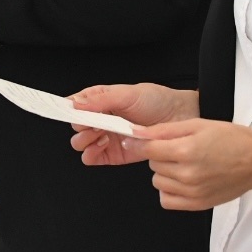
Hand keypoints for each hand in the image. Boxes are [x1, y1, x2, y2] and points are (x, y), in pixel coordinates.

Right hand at [69, 83, 199, 164]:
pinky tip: (99, 148)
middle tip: (92, 126)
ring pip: (83, 143)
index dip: (71, 110)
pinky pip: (95, 158)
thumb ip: (100, 98)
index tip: (69, 113)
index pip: (76, 106)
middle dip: (80, 128)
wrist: (181, 118)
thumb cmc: (158, 101)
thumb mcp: (127, 93)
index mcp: (101, 101)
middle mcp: (103, 119)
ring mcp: (108, 137)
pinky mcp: (117, 154)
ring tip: (100, 136)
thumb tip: (75, 102)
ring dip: (85, 141)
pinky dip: (91, 155)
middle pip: (77, 127)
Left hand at [132, 120, 251, 210]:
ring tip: (185, 163)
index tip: (141, 139)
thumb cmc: (231, 139)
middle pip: (152, 165)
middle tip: (180, 148)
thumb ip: (163, 130)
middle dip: (160, 155)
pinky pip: (167, 201)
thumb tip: (135, 133)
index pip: (147, 149)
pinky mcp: (198, 205)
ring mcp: (192, 192)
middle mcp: (187, 174)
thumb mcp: (196, 125)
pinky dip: (170, 190)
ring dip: (165, 172)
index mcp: (186, 151)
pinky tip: (183, 180)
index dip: (141, 142)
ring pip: (158, 182)